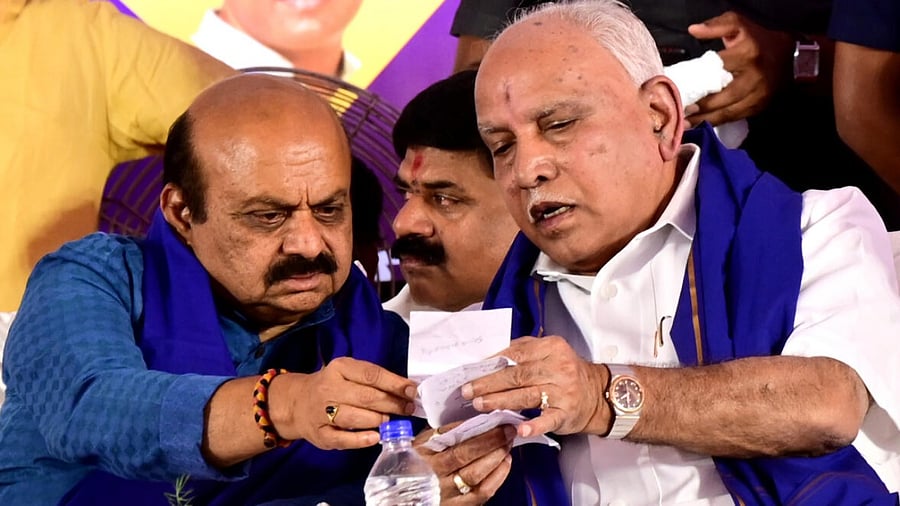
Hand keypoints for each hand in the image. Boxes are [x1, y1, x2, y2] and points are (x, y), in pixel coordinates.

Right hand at [270, 357, 416, 449]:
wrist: (296, 402)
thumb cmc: (333, 386)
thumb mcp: (349, 373)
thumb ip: (374, 379)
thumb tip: (407, 390)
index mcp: (340, 368)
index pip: (372, 374)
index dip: (395, 384)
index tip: (412, 391)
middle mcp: (329, 388)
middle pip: (366, 397)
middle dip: (392, 404)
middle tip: (407, 408)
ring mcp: (322, 412)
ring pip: (355, 417)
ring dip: (378, 420)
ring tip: (389, 420)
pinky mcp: (320, 434)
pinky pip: (342, 438)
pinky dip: (361, 439)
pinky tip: (374, 437)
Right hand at [415, 422, 515, 504]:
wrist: (403, 492)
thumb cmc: (413, 463)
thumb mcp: (420, 443)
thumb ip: (444, 432)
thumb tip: (474, 421)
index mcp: (425, 458)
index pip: (458, 446)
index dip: (482, 436)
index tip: (498, 423)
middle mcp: (435, 477)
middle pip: (470, 460)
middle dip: (494, 443)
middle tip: (508, 432)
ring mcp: (447, 494)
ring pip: (478, 477)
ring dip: (497, 459)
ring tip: (506, 445)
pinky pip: (483, 493)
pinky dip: (498, 477)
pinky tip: (504, 464)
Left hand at [461, 336, 610, 437]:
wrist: (598, 395)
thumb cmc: (564, 372)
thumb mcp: (549, 352)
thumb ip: (522, 350)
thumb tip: (487, 357)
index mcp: (552, 347)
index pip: (516, 352)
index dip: (492, 362)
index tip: (471, 370)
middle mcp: (559, 367)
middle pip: (518, 374)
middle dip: (489, 383)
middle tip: (467, 391)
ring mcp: (564, 391)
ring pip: (527, 395)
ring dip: (500, 401)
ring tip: (479, 405)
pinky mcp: (566, 413)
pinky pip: (548, 419)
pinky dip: (533, 425)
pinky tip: (519, 430)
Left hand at [685, 11, 792, 125]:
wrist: (789, 56)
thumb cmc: (757, 40)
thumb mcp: (739, 24)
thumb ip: (716, 25)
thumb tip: (693, 29)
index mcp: (747, 53)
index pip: (718, 67)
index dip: (698, 79)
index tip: (679, 87)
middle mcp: (754, 76)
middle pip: (724, 96)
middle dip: (701, 106)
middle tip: (680, 111)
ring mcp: (758, 94)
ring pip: (729, 111)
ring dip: (706, 119)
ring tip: (685, 122)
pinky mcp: (759, 106)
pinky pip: (735, 116)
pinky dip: (718, 121)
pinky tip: (702, 123)